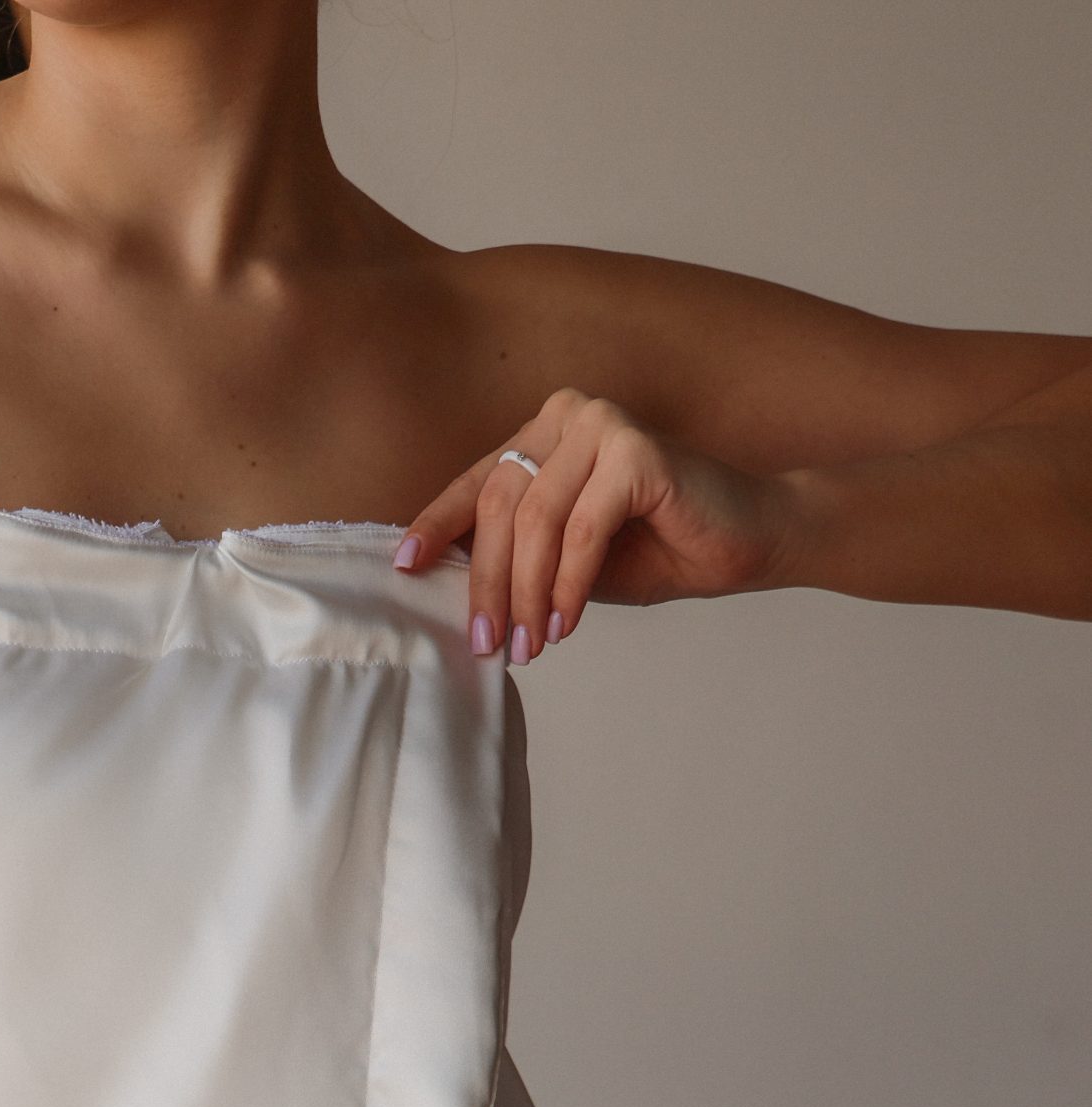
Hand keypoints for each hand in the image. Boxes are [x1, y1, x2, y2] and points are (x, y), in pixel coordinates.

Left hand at [393, 388, 795, 663]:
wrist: (748, 541)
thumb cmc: (659, 550)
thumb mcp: (569, 560)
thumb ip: (522, 557)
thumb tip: (457, 589)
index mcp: (545, 434)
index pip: (477, 483)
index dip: (437, 527)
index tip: (404, 569)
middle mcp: (568, 416)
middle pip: (500, 508)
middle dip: (490, 585)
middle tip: (487, 644)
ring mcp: (603, 424)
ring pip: (536, 523)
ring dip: (528, 594)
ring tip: (529, 647)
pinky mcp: (636, 450)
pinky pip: (582, 530)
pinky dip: (569, 586)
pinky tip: (565, 625)